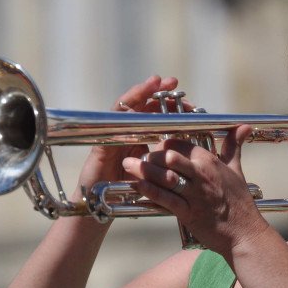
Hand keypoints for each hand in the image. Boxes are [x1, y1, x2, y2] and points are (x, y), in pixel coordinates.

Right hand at [74, 75, 182, 198]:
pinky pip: (111, 125)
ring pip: (124, 108)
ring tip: (154, 82)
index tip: (186, 99)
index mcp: (136, 136)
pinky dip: (122, 114)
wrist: (101, 205)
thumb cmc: (127, 190)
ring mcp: (111, 136)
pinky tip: (135, 107)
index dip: (168, 105)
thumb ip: (162, 157)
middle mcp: (123, 132)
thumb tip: (186, 147)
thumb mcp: (150, 170)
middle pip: (140, 105)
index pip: (153, 113)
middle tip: (172, 81)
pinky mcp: (101, 145)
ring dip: (139, 94)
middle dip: (156, 91)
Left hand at [121, 124, 268, 253]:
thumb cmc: (239, 202)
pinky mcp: (188, 213)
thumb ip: (234, 146)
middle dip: (150, 156)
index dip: (164, 144)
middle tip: (136, 157)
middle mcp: (201, 174)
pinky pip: (165, 199)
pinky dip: (150, 191)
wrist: (244, 232)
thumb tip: (245, 127)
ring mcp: (194, 194)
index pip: (181, 144)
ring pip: (164, 177)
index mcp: (210, 161)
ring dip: (144, 170)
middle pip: (169, 157)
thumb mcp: (237, 170)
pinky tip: (138, 186)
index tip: (155, 148)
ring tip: (128, 166)